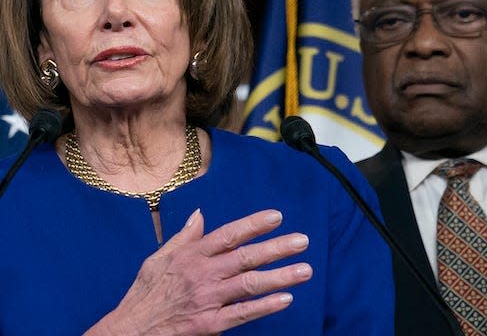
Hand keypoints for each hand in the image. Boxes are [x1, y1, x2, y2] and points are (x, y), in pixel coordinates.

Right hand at [86, 209, 311, 335]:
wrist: (127, 332)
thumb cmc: (144, 294)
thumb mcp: (158, 258)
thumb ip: (184, 236)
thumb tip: (200, 214)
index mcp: (191, 255)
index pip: (229, 234)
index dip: (254, 224)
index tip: (277, 217)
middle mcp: (202, 274)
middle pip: (246, 257)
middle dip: (277, 248)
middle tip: (303, 240)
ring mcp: (207, 299)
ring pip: (250, 284)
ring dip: (281, 276)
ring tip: (305, 270)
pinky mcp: (209, 324)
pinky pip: (242, 314)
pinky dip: (265, 306)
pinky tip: (285, 299)